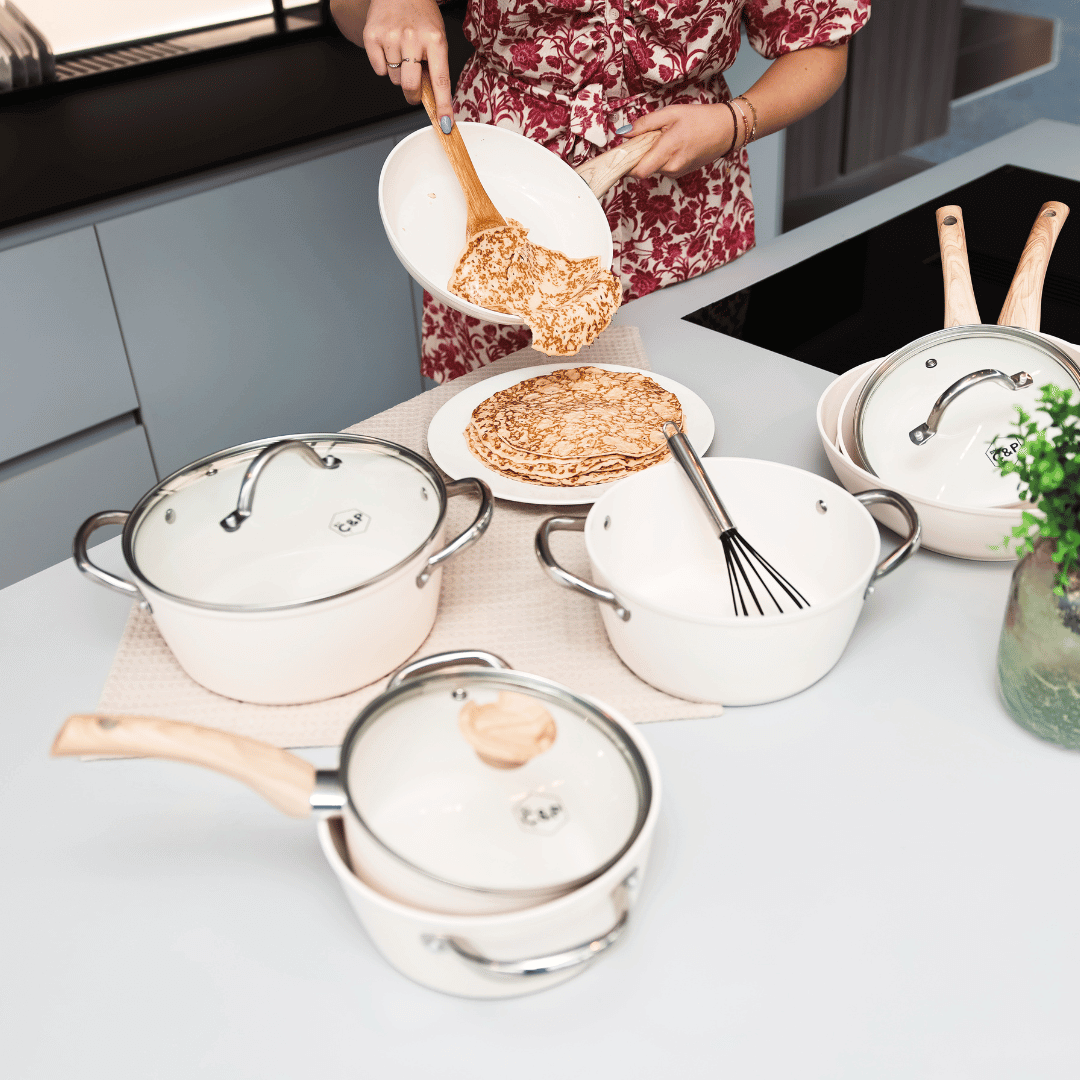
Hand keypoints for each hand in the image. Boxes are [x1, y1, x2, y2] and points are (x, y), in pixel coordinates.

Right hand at [330, 0, 453, 126]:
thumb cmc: (421, 15)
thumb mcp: (437, 37)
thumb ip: (436, 67)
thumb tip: (433, 100)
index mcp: (435, 40)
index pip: (440, 80)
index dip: (443, 105)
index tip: (445, 124)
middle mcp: (412, 38)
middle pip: (410, 86)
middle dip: (413, 93)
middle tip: (414, 86)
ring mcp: (390, 37)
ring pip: (394, 80)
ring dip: (399, 74)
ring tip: (402, 53)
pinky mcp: (372, 36)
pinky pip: (379, 70)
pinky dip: (384, 65)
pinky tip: (389, 49)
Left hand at [627, 103, 737, 179]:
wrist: (726, 130)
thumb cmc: (700, 119)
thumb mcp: (671, 113)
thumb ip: (645, 124)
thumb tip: (624, 133)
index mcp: (667, 152)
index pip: (638, 171)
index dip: (627, 165)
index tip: (622, 154)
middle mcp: (671, 168)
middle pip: (643, 169)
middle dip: (639, 156)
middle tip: (645, 137)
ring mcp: (677, 172)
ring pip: (653, 168)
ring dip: (651, 156)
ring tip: (663, 138)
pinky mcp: (681, 173)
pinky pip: (664, 168)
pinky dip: (661, 158)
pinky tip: (672, 144)